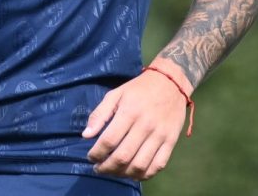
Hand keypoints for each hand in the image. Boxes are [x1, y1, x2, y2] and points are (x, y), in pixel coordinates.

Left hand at [82, 65, 190, 179]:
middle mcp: (145, 126)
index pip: (109, 140)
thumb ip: (99, 114)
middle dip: (107, 167)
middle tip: (99, 169)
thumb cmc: (139, 88)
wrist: (171, 83)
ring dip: (123, 174)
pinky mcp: (172, 141)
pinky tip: (133, 173)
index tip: (91, 157)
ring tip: (114, 172)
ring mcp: (160, 135)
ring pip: (140, 165)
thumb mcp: (116, 94)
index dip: (97, 153)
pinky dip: (144, 175)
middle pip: (123, 156)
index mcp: (129, 112)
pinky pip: (158, 165)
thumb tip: (86, 135)